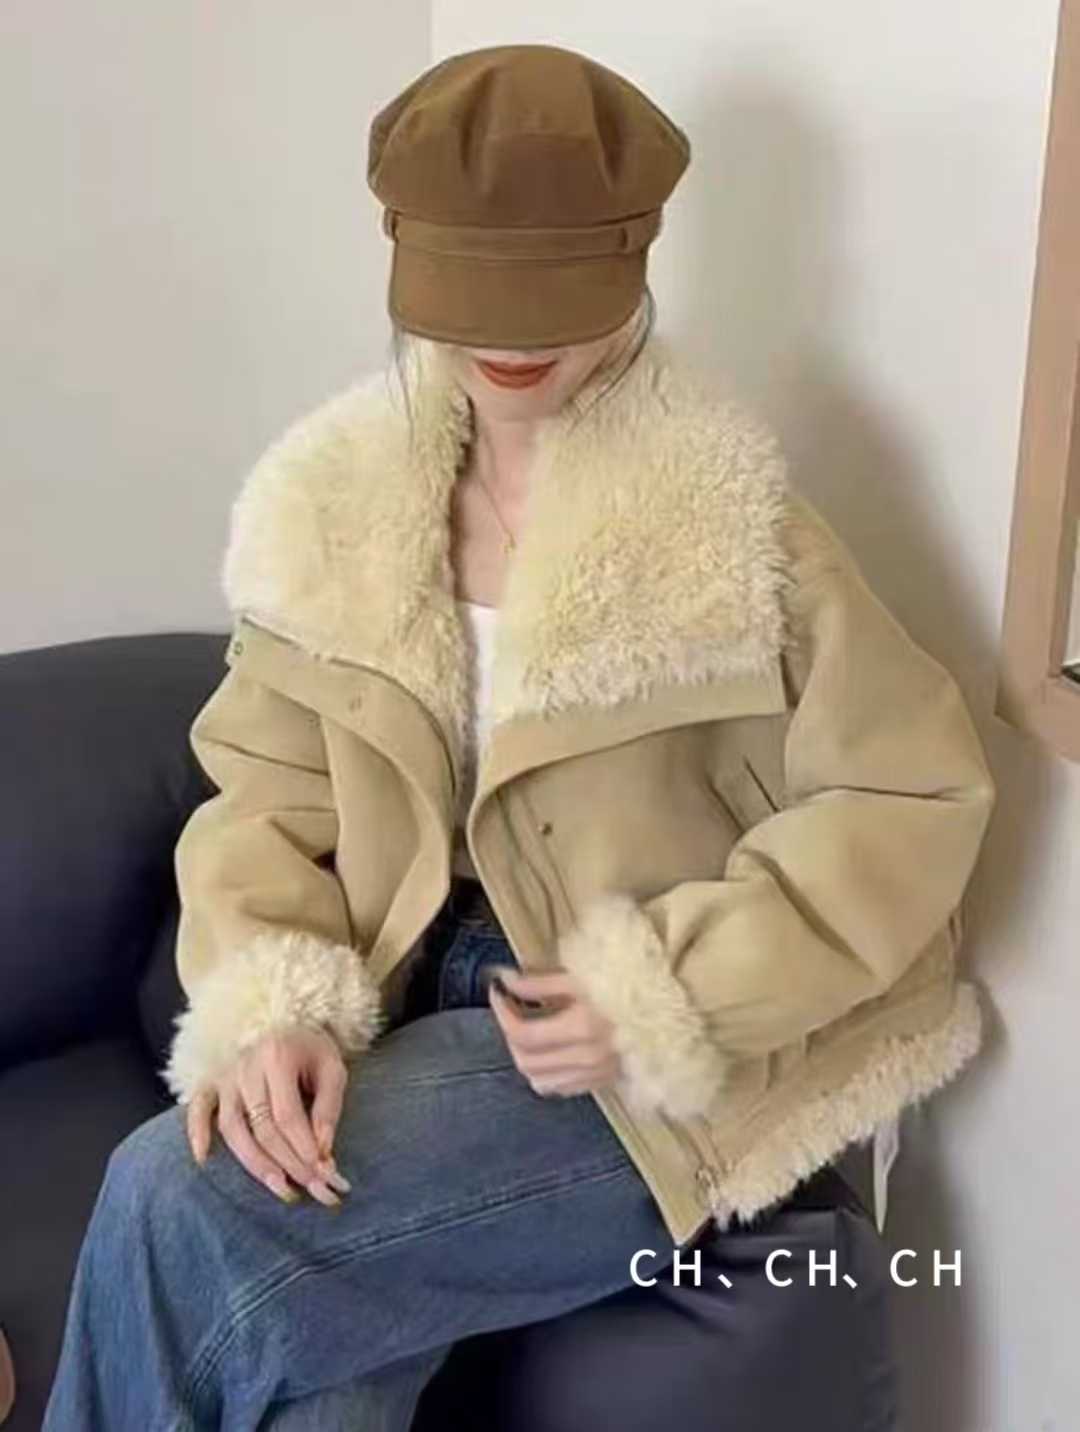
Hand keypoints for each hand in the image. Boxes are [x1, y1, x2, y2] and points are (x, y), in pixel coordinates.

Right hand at [185, 1024, 352, 1207]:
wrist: (282, 1023)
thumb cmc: (310, 1050)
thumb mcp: (331, 1068)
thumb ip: (329, 1107)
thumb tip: (323, 1151)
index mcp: (277, 1056)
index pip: (287, 1113)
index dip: (303, 1147)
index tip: (323, 1173)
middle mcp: (246, 1066)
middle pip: (262, 1126)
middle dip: (287, 1162)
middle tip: (309, 1188)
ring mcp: (225, 1075)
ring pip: (232, 1128)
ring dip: (254, 1163)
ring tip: (278, 1187)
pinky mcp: (210, 1083)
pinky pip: (197, 1109)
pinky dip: (197, 1133)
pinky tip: (204, 1158)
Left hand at [488, 967, 622, 1097]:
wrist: (672, 1012)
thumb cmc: (629, 985)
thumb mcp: (583, 975)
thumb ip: (541, 982)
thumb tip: (506, 982)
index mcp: (583, 1026)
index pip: (523, 1033)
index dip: (502, 1012)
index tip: (499, 991)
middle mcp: (587, 1056)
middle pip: (526, 1060)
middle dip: (509, 1033)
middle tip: (510, 1008)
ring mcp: (594, 1073)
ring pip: (538, 1078)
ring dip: (524, 1055)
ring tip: (526, 1029)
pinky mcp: (600, 1081)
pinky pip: (558, 1087)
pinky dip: (543, 1071)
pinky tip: (547, 1050)